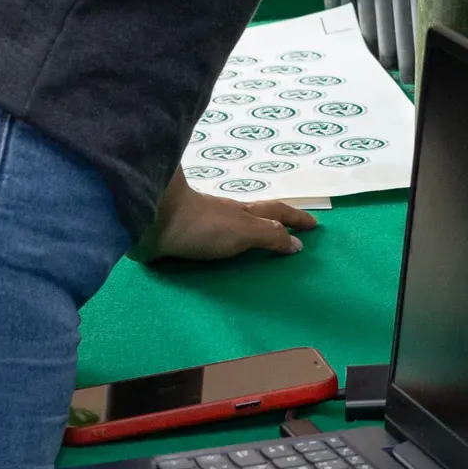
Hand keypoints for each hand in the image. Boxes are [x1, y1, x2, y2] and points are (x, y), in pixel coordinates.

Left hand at [135, 171, 319, 262]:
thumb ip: (270, 236)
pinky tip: (219, 255)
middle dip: (277, 223)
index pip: (276, 213)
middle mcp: (227, 217)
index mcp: (244, 214)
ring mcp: (204, 226)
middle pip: (257, 217)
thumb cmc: (202, 226)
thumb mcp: (244, 231)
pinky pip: (211, 243)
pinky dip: (225, 246)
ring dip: (251, 234)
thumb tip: (298, 243)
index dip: (296, 219)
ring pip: (234, 228)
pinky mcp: (182, 239)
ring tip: (260, 247)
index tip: (315, 226)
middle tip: (292, 233)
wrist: (152, 221)